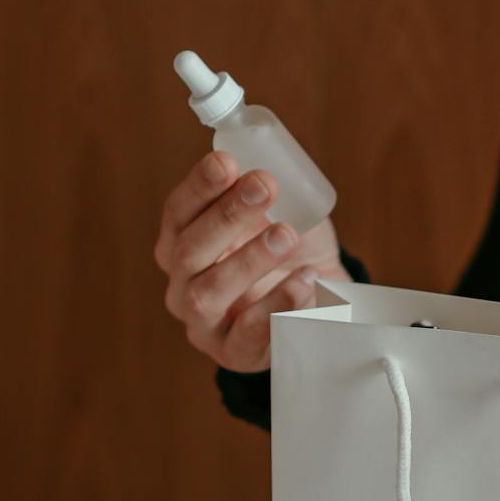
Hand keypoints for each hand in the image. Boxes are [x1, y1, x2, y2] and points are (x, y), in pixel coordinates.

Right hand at [154, 152, 347, 374]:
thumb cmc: (291, 249)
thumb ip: (263, 185)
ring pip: (207, 294)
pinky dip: (278, 304)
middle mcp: (182, 283)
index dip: (198, 187)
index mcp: (182, 242)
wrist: (321, 298)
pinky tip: (305, 280)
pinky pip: (249, 333)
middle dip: (226, 215)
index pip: (177, 212)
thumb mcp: (276, 211)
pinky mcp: (234, 354)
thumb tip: (263, 146)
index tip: (227, 161)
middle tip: (265, 185)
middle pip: (188, 251)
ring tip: (285, 234)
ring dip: (247, 260)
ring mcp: (203, 323)